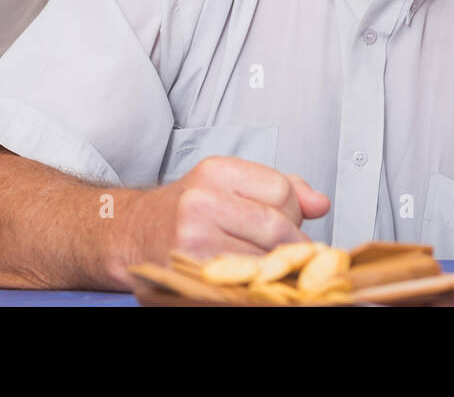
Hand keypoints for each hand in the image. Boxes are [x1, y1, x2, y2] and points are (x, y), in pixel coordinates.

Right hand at [127, 157, 330, 265]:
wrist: (133, 233)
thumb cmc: (186, 209)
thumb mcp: (229, 184)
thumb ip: (280, 188)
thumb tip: (321, 204)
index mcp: (217, 171)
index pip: (282, 190)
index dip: (294, 212)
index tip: (289, 224)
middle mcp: (202, 200)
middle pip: (277, 227)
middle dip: (290, 246)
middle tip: (286, 254)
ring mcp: (193, 237)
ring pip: (263, 258)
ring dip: (274, 268)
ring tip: (266, 266)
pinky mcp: (190, 269)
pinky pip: (242, 281)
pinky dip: (255, 283)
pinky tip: (251, 279)